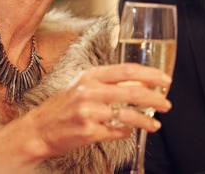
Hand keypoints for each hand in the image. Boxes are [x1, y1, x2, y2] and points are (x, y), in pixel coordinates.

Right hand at [25, 63, 171, 159]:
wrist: (38, 130)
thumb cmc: (62, 107)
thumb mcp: (81, 86)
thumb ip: (106, 83)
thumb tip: (138, 84)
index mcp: (90, 76)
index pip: (127, 71)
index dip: (150, 74)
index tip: (165, 80)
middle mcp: (90, 91)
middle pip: (133, 92)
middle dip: (155, 98)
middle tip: (166, 104)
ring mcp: (89, 112)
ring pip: (128, 115)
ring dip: (146, 121)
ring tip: (156, 124)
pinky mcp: (89, 131)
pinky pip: (117, 132)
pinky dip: (126, 133)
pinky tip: (130, 132)